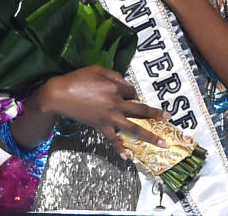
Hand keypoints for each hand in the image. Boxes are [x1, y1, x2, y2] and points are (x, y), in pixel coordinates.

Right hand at [41, 65, 168, 148]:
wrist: (59, 95)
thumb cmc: (76, 79)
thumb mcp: (96, 69)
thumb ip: (114, 75)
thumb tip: (126, 83)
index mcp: (115, 87)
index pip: (132, 91)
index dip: (133, 92)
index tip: (131, 93)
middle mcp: (116, 103)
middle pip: (140, 110)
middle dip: (156, 114)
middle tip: (168, 117)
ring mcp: (109, 117)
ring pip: (133, 127)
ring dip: (149, 135)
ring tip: (162, 142)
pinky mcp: (101, 126)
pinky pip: (113, 139)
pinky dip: (120, 148)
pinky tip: (127, 156)